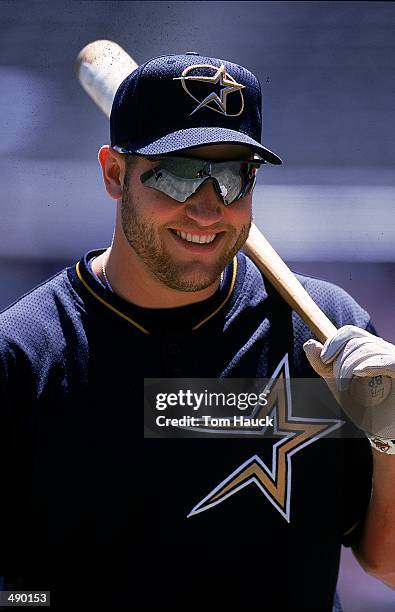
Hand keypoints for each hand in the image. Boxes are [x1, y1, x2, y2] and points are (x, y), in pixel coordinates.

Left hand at [303, 325, 394, 439]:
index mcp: (369, 348)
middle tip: (338, 380)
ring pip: (369, 350)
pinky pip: (389, 361)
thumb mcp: (338, 382)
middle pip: (357, 342)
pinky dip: (371, 364)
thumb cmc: (363, 405)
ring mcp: (393, 360)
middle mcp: (384, 350)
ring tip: (346, 386)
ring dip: (350, 367)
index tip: (324, 359)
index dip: (334, 342)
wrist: (382, 429)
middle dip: (341, 361)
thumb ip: (322, 364)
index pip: (350, 333)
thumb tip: (309, 344)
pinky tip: (360, 372)